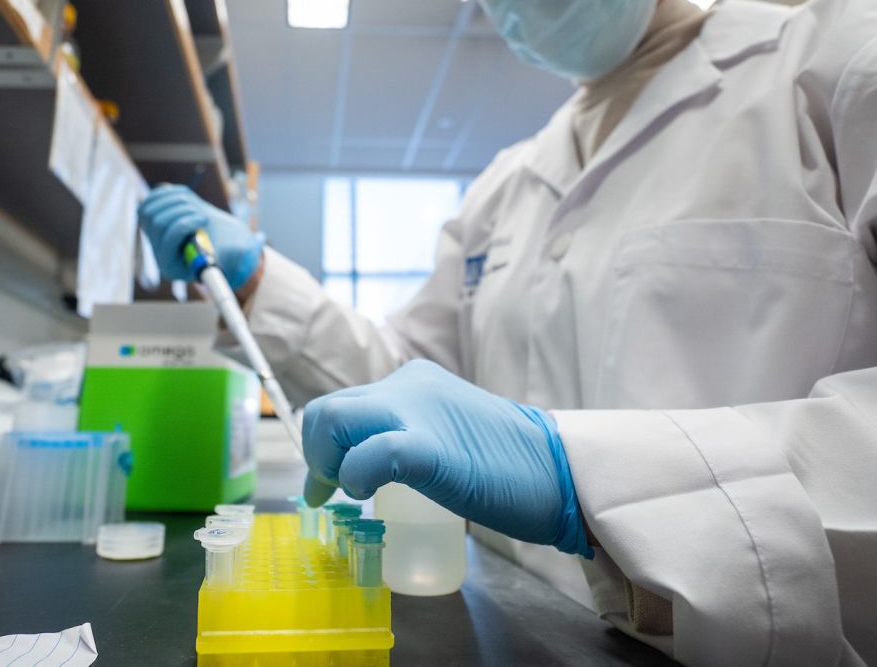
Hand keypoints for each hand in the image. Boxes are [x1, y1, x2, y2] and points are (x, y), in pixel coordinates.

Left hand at [138, 184, 265, 288]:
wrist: (220, 238)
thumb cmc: (229, 247)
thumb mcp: (236, 253)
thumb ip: (234, 253)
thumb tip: (226, 250)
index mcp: (174, 268)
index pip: (169, 239)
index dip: (185, 224)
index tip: (205, 219)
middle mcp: (158, 253)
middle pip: (158, 221)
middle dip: (183, 211)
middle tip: (202, 213)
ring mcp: (152, 237)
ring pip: (151, 210)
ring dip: (177, 201)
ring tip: (196, 207)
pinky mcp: (152, 221)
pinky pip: (149, 202)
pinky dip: (166, 194)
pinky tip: (183, 197)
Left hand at [301, 360, 591, 556]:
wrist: (561, 469)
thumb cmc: (508, 464)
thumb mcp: (445, 434)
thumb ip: (406, 436)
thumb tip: (358, 469)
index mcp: (411, 382)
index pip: (341, 404)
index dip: (320, 448)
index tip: (323, 487)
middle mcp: (407, 386)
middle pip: (324, 410)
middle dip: (315, 456)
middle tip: (333, 493)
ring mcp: (417, 413)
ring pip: (334, 420)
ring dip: (328, 463)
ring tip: (353, 492)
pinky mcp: (431, 447)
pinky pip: (372, 453)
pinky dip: (357, 475)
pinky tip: (368, 493)